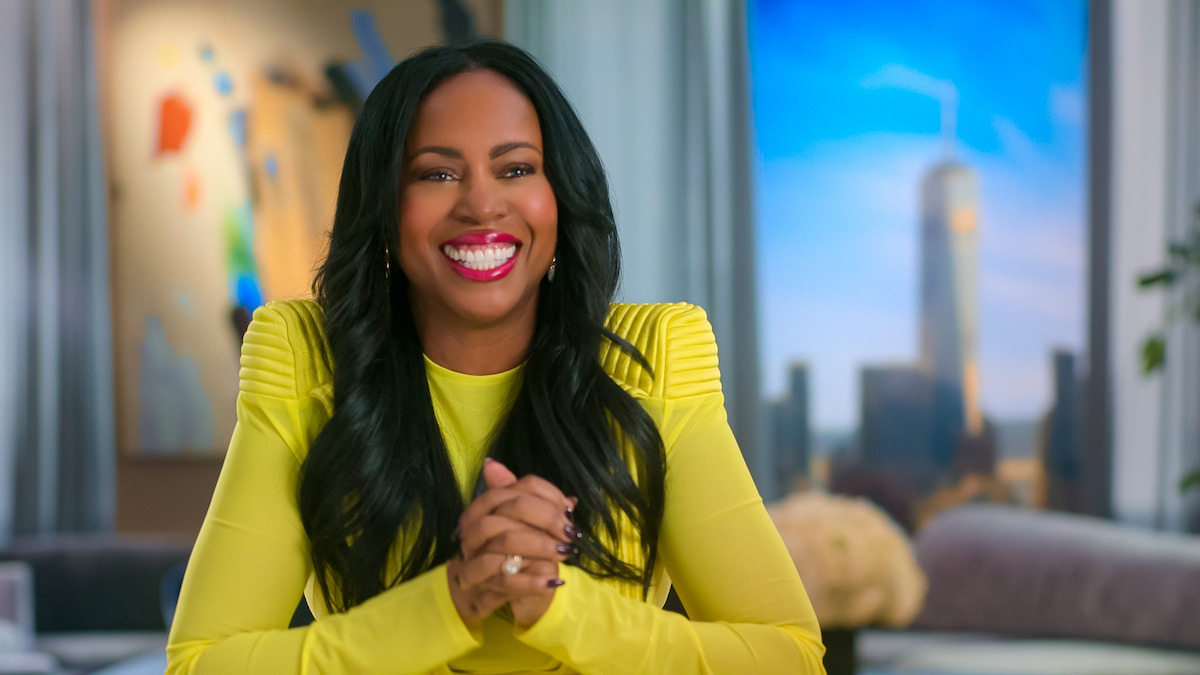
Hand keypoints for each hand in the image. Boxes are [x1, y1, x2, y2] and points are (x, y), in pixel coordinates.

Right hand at [448, 459, 576, 626]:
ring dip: (539, 545)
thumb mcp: (527, 532)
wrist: (491, 593)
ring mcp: (473, 555)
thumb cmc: (514, 555)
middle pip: (508, 507)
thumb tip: (571, 500)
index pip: (513, 488)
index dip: (545, 495)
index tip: (568, 510)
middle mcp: (473, 528)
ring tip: (564, 552)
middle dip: (545, 517)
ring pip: (504, 540)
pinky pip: (505, 580)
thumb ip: (544, 514)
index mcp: (483, 508)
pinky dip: (531, 582)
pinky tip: (554, 580)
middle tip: (569, 533)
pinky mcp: (479, 584)